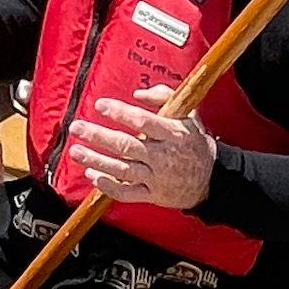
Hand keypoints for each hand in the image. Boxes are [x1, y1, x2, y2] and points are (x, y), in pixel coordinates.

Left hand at [68, 87, 216, 208]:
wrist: (212, 179)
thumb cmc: (195, 142)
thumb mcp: (189, 114)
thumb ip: (164, 96)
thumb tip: (137, 94)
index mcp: (172, 134)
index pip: (142, 121)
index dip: (120, 112)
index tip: (100, 105)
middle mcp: (163, 156)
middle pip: (126, 146)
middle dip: (98, 136)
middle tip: (77, 127)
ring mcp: (156, 178)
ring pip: (122, 170)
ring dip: (96, 161)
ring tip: (76, 151)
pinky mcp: (151, 194)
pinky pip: (126, 192)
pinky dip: (108, 186)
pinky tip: (92, 176)